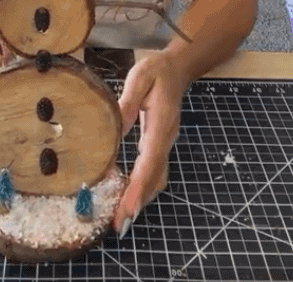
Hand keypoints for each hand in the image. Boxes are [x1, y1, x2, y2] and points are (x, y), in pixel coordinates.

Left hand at [113, 51, 187, 235]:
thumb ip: (127, 103)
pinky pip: (154, 171)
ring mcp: (166, 143)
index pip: (149, 162)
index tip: (127, 208)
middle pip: (153, 177)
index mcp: (161, 125)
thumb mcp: (140, 78)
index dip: (138, 187)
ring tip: (122, 218)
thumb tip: (114, 129)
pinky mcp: (161, 143)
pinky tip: (129, 195)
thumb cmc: (157, 71)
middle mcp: (166, 139)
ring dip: (141, 198)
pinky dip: (143, 187)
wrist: (178, 68)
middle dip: (137, 202)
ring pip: (156, 178)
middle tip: (119, 224)